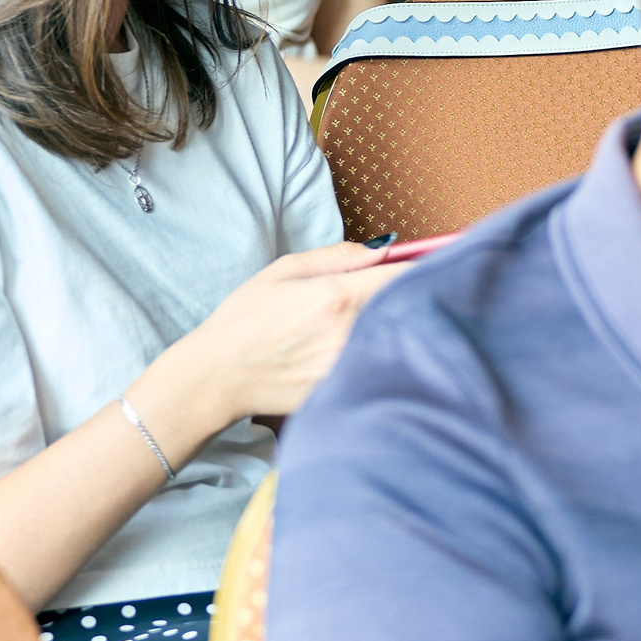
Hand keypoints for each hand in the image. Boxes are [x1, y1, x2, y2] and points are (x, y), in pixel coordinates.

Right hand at [169, 241, 407, 424]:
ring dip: (395, 329)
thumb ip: (338, 256)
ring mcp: (346, 367)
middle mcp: (348, 332)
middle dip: (408, 298)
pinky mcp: (341, 392)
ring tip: (375, 326)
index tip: (425, 266)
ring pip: (394, 340)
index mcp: (336, 296)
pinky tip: (362, 354)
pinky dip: (378, 358)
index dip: (421, 268)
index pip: (404, 277)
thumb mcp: (283, 271)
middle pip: (404, 309)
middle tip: (401, 295)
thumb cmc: (245, 320)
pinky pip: (375, 368)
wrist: (216, 377)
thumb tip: (384, 248)